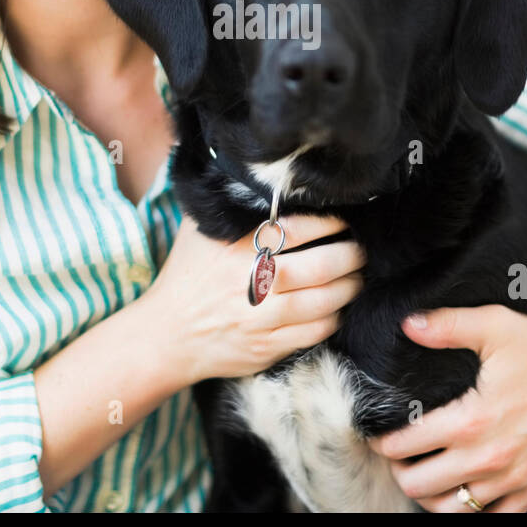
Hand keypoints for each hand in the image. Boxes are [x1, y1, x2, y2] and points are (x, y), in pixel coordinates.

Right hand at [145, 212, 364, 386]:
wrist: (165, 335)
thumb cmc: (186, 275)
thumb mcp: (198, 232)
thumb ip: (231, 206)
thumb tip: (266, 178)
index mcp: (235, 248)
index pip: (296, 228)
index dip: (329, 222)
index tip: (342, 220)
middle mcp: (251, 282)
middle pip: (319, 267)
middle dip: (350, 255)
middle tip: (361, 248)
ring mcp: (260, 319)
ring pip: (323, 302)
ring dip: (349, 287)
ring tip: (357, 276)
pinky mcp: (267, 348)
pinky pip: (314, 333)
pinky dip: (333, 318)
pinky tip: (337, 307)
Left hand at [368, 302, 526, 511]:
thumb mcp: (492, 324)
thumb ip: (445, 326)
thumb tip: (407, 324)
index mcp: (473, 420)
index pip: (408, 445)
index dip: (383, 441)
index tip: (377, 432)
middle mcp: (491, 457)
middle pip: (421, 486)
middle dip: (401, 470)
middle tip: (396, 454)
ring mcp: (515, 477)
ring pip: (454, 509)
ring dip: (431, 494)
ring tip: (423, 473)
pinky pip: (496, 516)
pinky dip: (474, 508)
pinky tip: (463, 489)